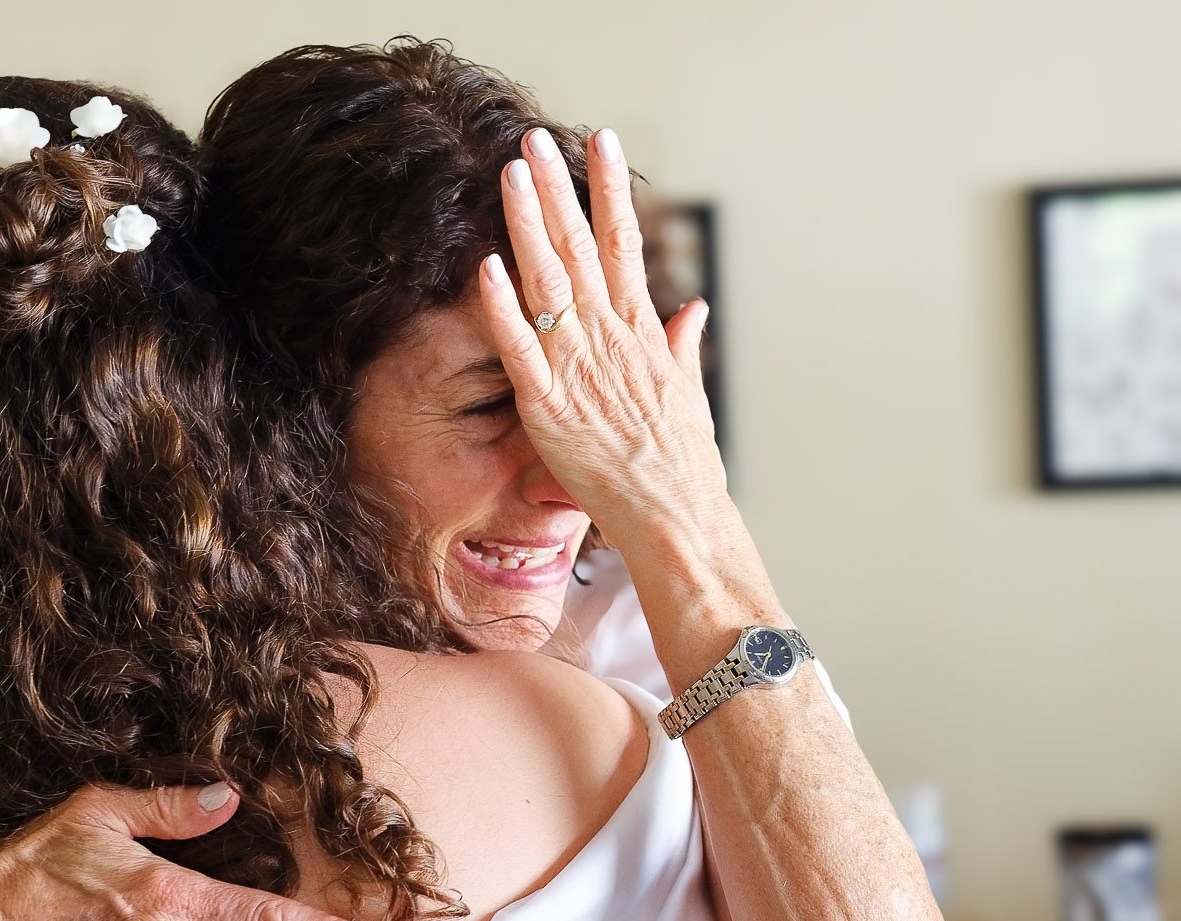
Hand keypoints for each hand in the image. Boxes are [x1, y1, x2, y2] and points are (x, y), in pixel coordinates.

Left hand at [476, 126, 726, 547]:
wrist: (677, 518)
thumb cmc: (684, 467)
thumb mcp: (688, 396)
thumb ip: (680, 345)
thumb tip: (693, 309)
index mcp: (643, 333)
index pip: (623, 244)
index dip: (609, 190)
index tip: (599, 143)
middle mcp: (612, 339)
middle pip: (580, 248)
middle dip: (557, 190)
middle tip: (533, 141)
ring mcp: (580, 369)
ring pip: (549, 283)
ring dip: (527, 225)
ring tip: (510, 176)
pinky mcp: (549, 406)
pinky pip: (521, 348)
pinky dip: (502, 307)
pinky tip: (486, 267)